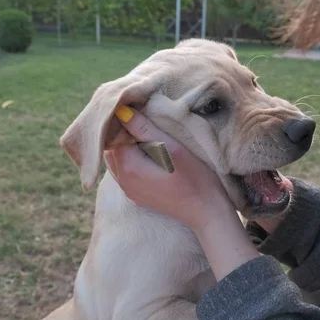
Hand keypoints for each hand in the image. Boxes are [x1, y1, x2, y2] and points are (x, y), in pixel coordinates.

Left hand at [105, 106, 260, 279]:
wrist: (207, 213)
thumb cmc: (195, 178)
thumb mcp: (172, 148)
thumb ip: (144, 129)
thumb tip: (122, 110)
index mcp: (128, 167)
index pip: (114, 134)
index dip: (123, 119)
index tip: (137, 107)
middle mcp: (123, 181)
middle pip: (112, 147)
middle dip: (122, 131)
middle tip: (140, 116)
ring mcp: (129, 191)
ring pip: (117, 159)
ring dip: (126, 145)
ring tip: (143, 132)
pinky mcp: (138, 196)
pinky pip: (125, 171)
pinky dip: (130, 158)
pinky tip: (147, 151)